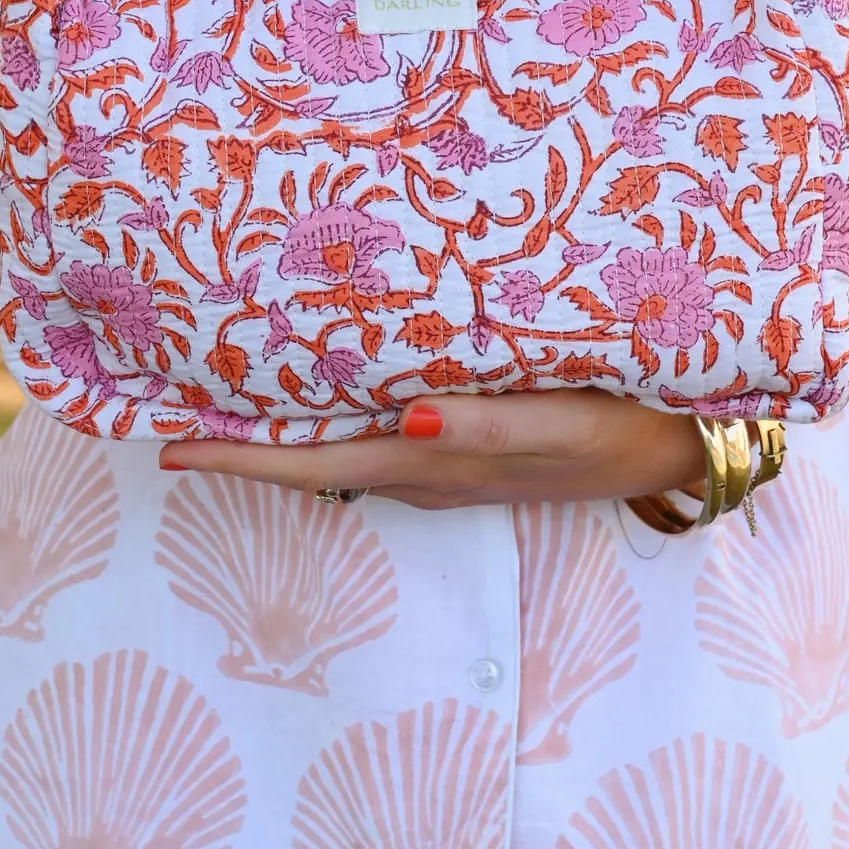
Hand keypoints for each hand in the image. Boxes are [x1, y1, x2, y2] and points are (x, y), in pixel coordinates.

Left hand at [157, 390, 705, 511]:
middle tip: (173, 404)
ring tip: (226, 387)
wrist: (680, 448)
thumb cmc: (621, 428)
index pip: (313, 464)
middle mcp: (425, 469)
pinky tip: (327, 379)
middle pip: (311, 458)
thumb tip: (403, 424)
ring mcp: (445, 463)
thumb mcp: (559, 425)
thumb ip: (483, 429)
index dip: (240, 456)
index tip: (169, 443)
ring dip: (285, 425)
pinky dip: (336, 411)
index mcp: (433, 464)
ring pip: (342, 445)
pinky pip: (380, 432)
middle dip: (243, 439)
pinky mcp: (467, 446)